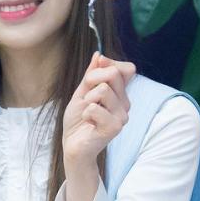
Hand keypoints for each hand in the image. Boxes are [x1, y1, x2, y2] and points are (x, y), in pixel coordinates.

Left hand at [63, 52, 134, 167]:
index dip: (108, 65)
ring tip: (87, 113)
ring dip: (87, 100)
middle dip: (91, 80)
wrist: (72, 145)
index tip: (92, 73)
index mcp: (120, 94)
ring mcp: (122, 116)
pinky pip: (95, 108)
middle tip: (85, 98)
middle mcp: (125, 104)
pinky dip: (85, 113)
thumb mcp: (82, 92)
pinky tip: (88, 123)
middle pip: (113, 74)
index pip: (126, 68)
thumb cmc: (78, 121)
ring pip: (104, 90)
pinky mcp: (115, 127)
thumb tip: (98, 55)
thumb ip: (91, 75)